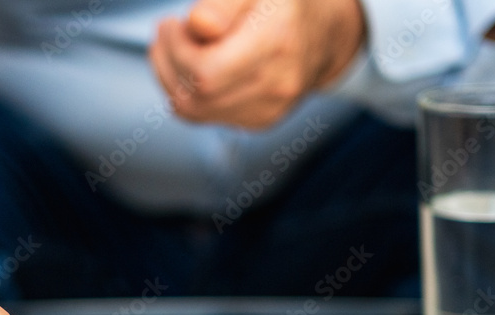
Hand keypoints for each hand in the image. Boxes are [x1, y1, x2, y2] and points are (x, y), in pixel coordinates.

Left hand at [149, 0, 365, 128]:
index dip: (178, 51)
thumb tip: (198, 25)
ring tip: (174, 45)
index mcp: (276, 41)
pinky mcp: (260, 122)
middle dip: (169, 61)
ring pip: (194, 110)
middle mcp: (277, 83)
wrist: (325, 34)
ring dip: (171, 77)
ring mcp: (269, 109)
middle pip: (197, 94)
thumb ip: (224, 3)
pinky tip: (189, 66)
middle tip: (169, 31)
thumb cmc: (284, 2)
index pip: (207, 72)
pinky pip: (205, 116)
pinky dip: (185, 91)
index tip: (174, 23)